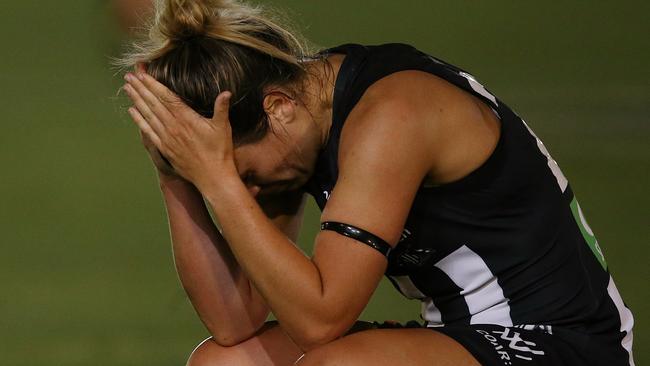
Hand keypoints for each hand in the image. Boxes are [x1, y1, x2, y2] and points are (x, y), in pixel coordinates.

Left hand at [123, 71, 237, 190]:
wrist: (212, 177)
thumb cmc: (220, 152)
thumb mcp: (224, 128)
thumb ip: (222, 108)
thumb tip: (227, 92)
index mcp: (186, 119)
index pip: (166, 97)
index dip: (153, 84)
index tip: (142, 74)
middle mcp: (173, 126)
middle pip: (153, 103)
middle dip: (140, 88)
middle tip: (129, 76)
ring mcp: (167, 138)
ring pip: (148, 115)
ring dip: (137, 100)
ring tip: (127, 88)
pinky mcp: (165, 148)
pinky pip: (148, 131)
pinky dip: (139, 120)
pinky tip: (132, 111)